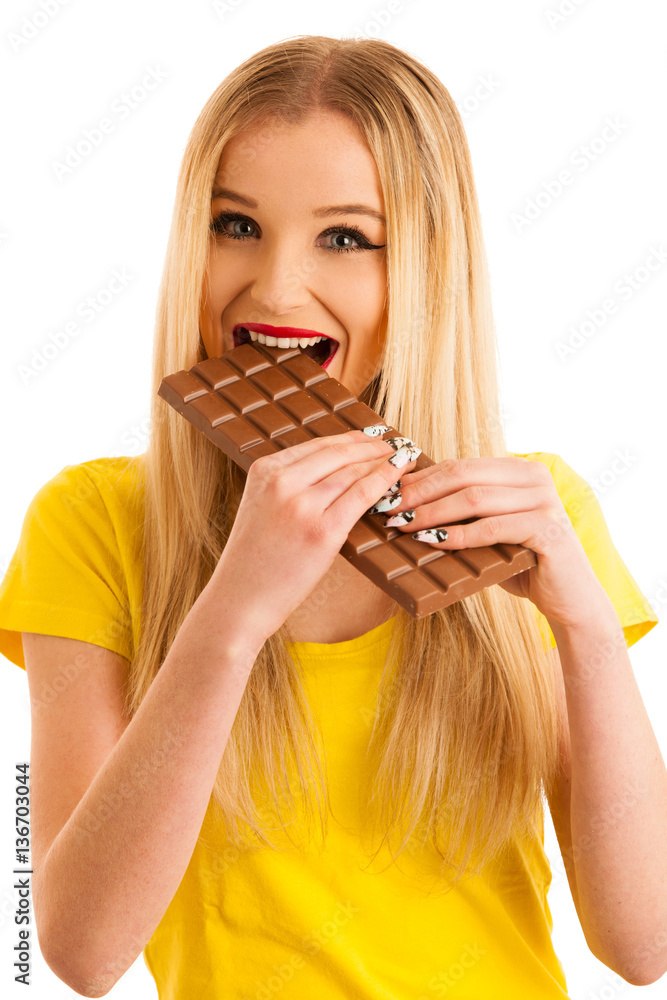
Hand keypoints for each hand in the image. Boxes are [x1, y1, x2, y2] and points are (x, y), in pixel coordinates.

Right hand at [212, 428, 419, 644]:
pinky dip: (385, 482)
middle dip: (372, 447)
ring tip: (402, 461)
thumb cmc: (254, 560)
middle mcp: (281, 482)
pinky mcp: (322, 531)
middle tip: (394, 447)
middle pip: (338, 453)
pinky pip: (363, 496)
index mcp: (264, 471)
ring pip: (354, 472)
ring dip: (383, 463)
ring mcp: (302, 506)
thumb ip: (288, 485)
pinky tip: (400, 477)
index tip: (371, 439)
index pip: (317, 445)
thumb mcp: (261, 506)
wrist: (240, 599)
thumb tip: (335, 470)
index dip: (351, 439)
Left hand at [382, 456, 608, 629]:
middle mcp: (536, 475)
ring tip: (402, 525)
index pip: (460, 465)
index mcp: (521, 468)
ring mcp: (544, 499)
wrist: (570, 599)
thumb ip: (464, 512)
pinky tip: (431, 542)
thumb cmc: (522, 563)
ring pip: (473, 498)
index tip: (389, 493)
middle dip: (420, 492)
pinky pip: (491, 527)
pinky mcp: (548, 528)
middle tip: (389, 508)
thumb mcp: (491, 529)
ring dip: (431, 513)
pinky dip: (458, 535)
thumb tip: (408, 504)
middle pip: (463, 475)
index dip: (421, 478)